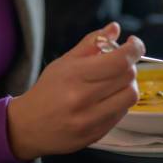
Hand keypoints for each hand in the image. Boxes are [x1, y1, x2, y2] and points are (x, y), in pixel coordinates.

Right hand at [7, 22, 144, 159]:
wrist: (27, 127)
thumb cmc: (47, 91)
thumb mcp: (65, 62)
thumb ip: (92, 43)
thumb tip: (115, 28)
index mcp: (75, 75)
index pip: (120, 61)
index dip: (134, 49)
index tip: (133, 44)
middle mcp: (83, 99)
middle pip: (128, 76)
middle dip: (128, 65)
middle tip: (118, 64)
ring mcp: (90, 119)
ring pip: (130, 96)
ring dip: (128, 85)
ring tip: (115, 83)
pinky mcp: (96, 134)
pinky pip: (122, 113)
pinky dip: (120, 102)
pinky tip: (107, 99)